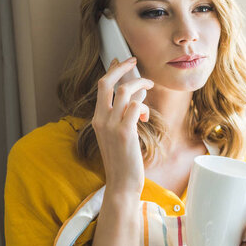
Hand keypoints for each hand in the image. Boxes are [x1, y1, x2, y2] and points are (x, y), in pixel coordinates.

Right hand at [92, 57, 154, 196]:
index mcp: (97, 119)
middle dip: (122, 68)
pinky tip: (145, 116)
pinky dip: (141, 106)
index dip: (111, 71)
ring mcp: (111, 126)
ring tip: (148, 87)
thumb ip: (124, 117)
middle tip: (134, 61)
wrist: (122, 183)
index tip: (120, 61)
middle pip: (107, 83)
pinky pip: (133, 107)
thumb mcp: (119, 135)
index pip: (101, 87)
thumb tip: (136, 99)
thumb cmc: (123, 160)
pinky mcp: (124, 133)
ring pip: (123, 92)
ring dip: (139, 85)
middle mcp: (101, 120)